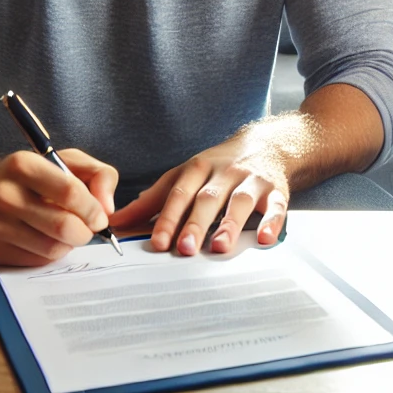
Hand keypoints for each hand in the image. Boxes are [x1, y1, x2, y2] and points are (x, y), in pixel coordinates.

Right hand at [0, 149, 117, 265]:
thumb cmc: (30, 176)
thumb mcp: (66, 160)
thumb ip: (98, 174)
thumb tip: (108, 208)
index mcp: (24, 166)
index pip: (70, 192)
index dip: (93, 209)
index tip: (102, 217)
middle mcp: (5, 195)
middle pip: (63, 225)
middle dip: (86, 231)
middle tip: (89, 228)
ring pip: (51, 248)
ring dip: (70, 244)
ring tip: (69, 232)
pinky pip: (36, 261)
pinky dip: (52, 254)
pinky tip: (48, 239)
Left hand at [112, 129, 288, 255]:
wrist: (267, 144)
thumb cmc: (219, 167)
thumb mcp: (185, 175)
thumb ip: (153, 200)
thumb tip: (115, 221)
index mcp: (199, 168)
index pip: (180, 193)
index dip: (168, 217)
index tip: (157, 242)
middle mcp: (226, 172)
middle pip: (208, 198)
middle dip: (196, 223)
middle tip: (185, 249)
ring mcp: (252, 180)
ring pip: (241, 201)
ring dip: (230, 223)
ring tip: (219, 247)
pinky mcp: (277, 189)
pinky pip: (277, 205)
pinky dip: (272, 221)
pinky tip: (265, 238)